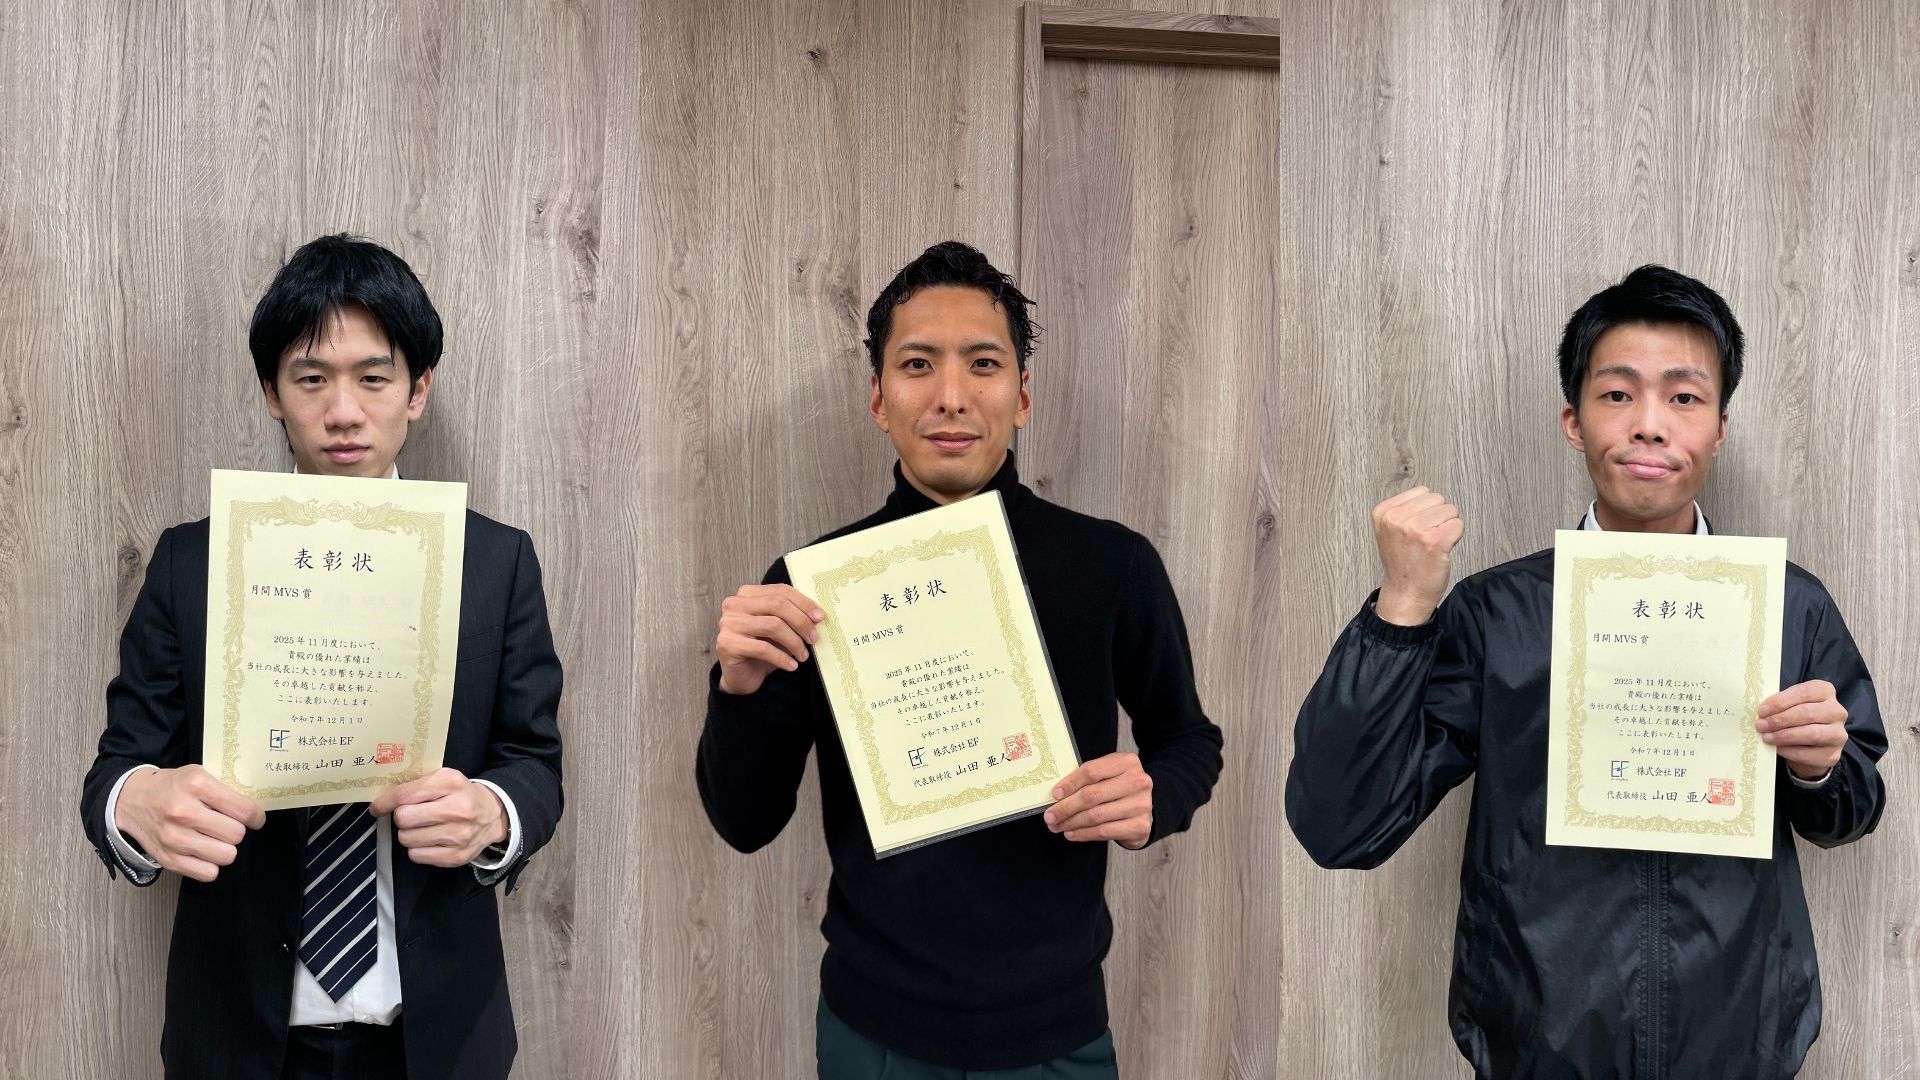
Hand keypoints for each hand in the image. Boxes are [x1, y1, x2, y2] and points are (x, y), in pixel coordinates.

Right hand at [114, 764, 265, 882]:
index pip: (243, 810)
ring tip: (215, 839)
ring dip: (225, 848)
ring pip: (226, 855)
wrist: (132, 800)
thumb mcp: (198, 775)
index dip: (256, 817)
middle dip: (236, 831)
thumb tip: (254, 812)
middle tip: (227, 826)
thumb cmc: (172, 787)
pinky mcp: (167, 858)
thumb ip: (224, 791)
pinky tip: (204, 852)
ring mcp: (174, 837)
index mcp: (196, 785)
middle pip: (236, 835)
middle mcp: (184, 812)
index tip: (255, 819)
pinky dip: (210, 865)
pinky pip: (208, 873)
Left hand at [370, 768, 507, 866]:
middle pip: (404, 818)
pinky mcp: (457, 856)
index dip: (385, 802)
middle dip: (402, 817)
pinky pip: (417, 856)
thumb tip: (382, 800)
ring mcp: (459, 835)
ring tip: (422, 828)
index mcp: (451, 783)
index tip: (378, 807)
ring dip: (409, 834)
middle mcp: (458, 809)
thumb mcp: (443, 779)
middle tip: (410, 816)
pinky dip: (418, 849)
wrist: (493, 815)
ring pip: (407, 839)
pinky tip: (429, 840)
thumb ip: (416, 785)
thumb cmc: (460, 794)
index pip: (405, 794)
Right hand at [715, 583, 823, 695]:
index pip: (780, 591)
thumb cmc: (762, 649)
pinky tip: (791, 665)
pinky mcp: (726, 644)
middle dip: (801, 622)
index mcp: (747, 594)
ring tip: (803, 655)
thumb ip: (791, 616)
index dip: (803, 603)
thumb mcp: (779, 628)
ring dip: (794, 642)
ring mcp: (728, 623)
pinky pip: (762, 648)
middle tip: (814, 638)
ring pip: (772, 626)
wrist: (741, 676)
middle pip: (777, 605)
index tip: (820, 618)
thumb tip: (817, 615)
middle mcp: (734, 604)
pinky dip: (782, 658)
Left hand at [1043, 752, 1152, 848]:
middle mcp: (1138, 781)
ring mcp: (1141, 805)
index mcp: (1127, 762)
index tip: (1054, 795)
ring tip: (1057, 826)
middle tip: (1050, 816)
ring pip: (1096, 815)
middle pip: (1092, 795)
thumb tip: (1057, 794)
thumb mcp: (1108, 774)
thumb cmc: (1119, 788)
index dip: (1069, 784)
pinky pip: (1104, 831)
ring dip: (1072, 823)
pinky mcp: (1140, 826)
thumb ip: (1087, 779)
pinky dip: (1084, 834)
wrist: (1145, 808)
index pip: (1091, 772)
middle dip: (1066, 807)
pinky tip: (1071, 833)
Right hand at [1372, 485, 1463, 625]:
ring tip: (1433, 543)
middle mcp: (1397, 518)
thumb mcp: (1389, 530)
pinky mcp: (1435, 540)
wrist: (1405, 593)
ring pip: (1450, 510)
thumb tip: (1429, 494)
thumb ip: (1403, 510)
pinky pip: (1458, 525)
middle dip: (1438, 516)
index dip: (1425, 510)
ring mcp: (1415, 529)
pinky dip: (1456, 536)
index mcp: (1384, 512)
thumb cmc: (1402, 564)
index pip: (1422, 491)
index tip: (1416, 529)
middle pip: (1437, 498)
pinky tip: (1443, 548)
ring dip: (1447, 526)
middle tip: (1426, 537)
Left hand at [1757, 680, 1848, 780]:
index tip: (1762, 710)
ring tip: (1766, 737)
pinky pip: (1808, 753)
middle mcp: (1837, 712)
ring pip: (1811, 733)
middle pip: (1807, 713)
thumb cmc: (1797, 720)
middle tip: (1761, 725)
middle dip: (1780, 719)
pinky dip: (1789, 751)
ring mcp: (1838, 734)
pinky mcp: (1832, 755)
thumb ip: (1780, 705)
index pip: (1804, 693)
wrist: (1810, 748)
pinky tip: (1776, 748)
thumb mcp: (1790, 706)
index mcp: (1826, 692)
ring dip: (1784, 736)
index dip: (1781, 702)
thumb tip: (1762, 712)